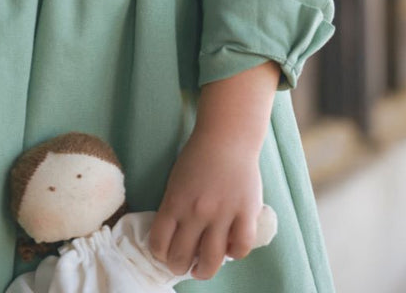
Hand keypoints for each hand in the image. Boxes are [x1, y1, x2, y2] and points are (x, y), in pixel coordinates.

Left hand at [148, 129, 263, 280]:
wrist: (227, 136)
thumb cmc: (199, 157)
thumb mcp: (176, 181)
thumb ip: (175, 209)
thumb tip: (174, 238)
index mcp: (175, 201)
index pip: (159, 243)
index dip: (160, 255)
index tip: (165, 254)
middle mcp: (196, 212)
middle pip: (181, 257)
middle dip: (178, 266)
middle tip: (183, 264)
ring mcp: (222, 214)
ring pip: (211, 260)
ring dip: (203, 270)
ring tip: (202, 268)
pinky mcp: (246, 212)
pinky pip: (241, 247)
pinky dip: (235, 253)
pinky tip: (230, 246)